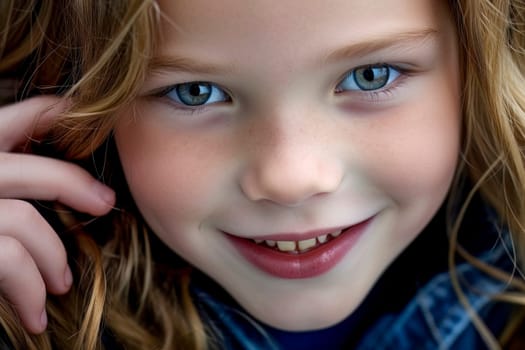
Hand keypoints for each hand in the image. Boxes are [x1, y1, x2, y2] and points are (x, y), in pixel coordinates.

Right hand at [0, 96, 114, 332]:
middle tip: (105, 202)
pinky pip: (10, 260)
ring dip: (52, 258)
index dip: (49, 112)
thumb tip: (49, 177)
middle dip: (75, 185)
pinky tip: (35, 314)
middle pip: (29, 170)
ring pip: (24, 221)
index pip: (9, 120)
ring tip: (61, 284)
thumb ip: (4, 179)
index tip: (77, 111)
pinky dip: (30, 290)